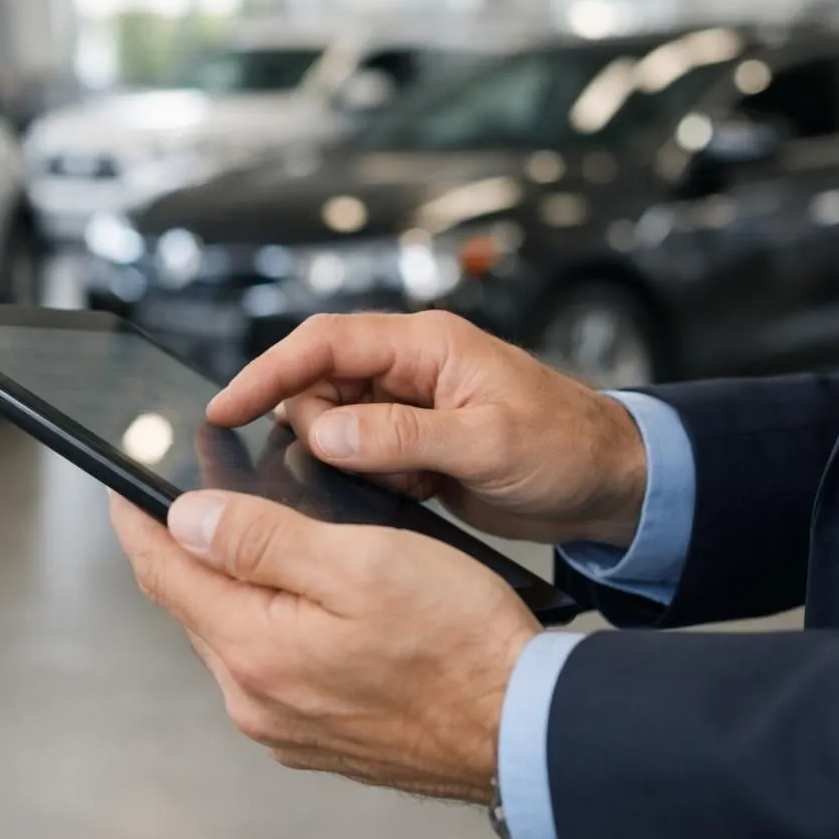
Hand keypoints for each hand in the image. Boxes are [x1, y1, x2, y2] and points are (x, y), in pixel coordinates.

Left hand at [109, 488, 540, 803]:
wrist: (520, 726)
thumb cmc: (459, 643)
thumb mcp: (361, 563)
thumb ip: (262, 540)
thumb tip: (186, 518)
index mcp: (255, 649)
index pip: (165, 572)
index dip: (138, 521)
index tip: (121, 488)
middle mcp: (256, 698)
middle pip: (195, 603)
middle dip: (191, 545)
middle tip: (199, 493)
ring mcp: (284, 724)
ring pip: (232, 632)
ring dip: (234, 582)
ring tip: (258, 532)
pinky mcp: (315, 735)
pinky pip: (268, 664)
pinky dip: (269, 620)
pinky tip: (303, 595)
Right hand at [208, 311, 646, 549]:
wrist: (611, 484)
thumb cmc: (567, 447)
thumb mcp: (488, 443)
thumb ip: (402, 436)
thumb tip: (321, 432)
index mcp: (426, 346)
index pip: (326, 343)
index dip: (270, 371)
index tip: (227, 406)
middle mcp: (410, 371)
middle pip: (319, 384)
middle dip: (306, 425)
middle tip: (322, 467)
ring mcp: (409, 411)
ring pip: (334, 425)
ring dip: (337, 458)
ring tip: (386, 483)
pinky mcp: (413, 449)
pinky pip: (359, 458)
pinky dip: (361, 479)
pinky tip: (400, 495)